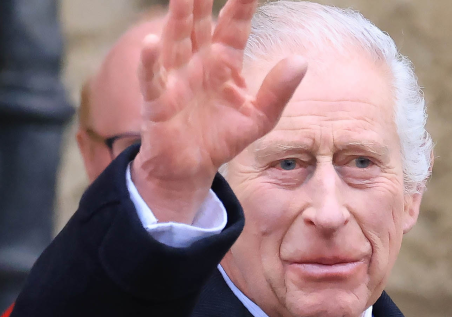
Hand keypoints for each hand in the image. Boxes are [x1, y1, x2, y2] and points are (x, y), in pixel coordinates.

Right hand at [131, 0, 307, 222]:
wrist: (192, 166)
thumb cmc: (223, 136)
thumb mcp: (259, 116)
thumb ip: (278, 91)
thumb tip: (302, 60)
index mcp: (224, 61)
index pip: (235, 25)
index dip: (242, 4)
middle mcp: (197, 61)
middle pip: (200, 22)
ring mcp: (175, 77)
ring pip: (176, 40)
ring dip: (178, 17)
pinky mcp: (157, 101)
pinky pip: (152, 78)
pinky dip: (150, 62)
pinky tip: (152, 42)